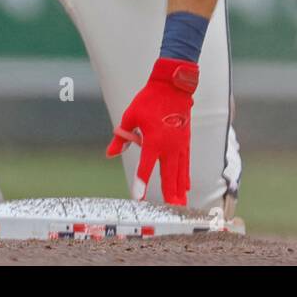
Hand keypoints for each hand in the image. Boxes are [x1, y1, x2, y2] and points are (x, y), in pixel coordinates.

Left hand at [106, 58, 197, 205]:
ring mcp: (179, 145)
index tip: (138, 198)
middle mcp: (168, 146)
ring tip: (181, 205)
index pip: (145, 166)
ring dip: (179, 189)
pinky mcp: (185, 142)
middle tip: (171, 210)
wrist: (172, 87)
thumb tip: (110, 153)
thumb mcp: (130, 116)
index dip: (141, 182)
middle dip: (169, 194)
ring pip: (180, 172)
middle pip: (168, 175)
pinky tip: (185, 187)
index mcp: (153, 140)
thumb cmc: (149, 100)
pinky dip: (185, 176)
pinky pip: (186, 163)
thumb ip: (121, 137)